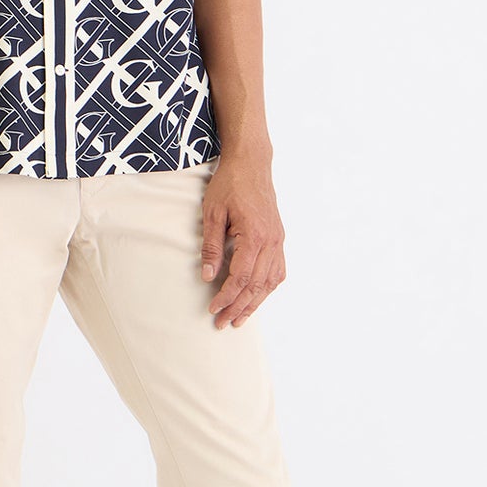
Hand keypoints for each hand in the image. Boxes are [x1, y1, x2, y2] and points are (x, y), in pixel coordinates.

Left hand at [200, 155, 285, 327]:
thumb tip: (207, 276)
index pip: (241, 277)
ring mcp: (278, 239)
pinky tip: (258, 296)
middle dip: (239, 307)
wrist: (251, 163)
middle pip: (256, 285)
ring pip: (270, 281)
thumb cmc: (230, 184)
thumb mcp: (212, 213)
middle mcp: (271, 241)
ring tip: (240, 318)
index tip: (213, 310)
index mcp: (254, 235)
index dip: (226, 297)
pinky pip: (278, 269)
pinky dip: (268, 287)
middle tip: (223, 323)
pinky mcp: (279, 237)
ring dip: (256, 303)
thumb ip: (211, 247)